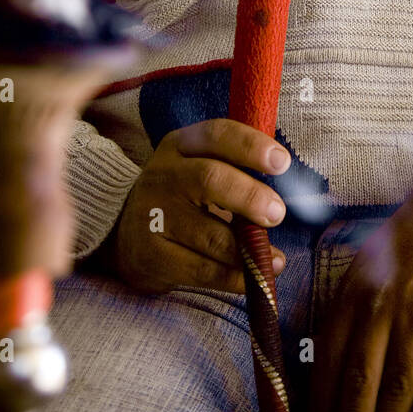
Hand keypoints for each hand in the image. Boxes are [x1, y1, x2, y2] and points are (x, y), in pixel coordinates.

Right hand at [111, 118, 289, 292]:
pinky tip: (254, 276)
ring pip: (208, 233)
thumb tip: (288, 187)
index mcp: (180, 146)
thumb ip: (235, 168)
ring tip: (275, 257)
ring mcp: (153, 216)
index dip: (251, 146)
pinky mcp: (152, 256)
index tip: (282, 162)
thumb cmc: (180, 195)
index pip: (216, 135)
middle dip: (250, 197)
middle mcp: (163, 176)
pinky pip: (201, 270)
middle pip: (209, 179)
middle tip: (277, 213)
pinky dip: (234, 276)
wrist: (124, 232)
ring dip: (248, 248)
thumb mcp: (196, 166)